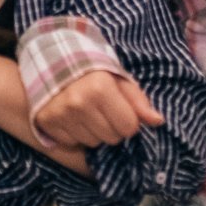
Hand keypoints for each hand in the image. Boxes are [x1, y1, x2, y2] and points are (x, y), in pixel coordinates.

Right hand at [33, 69, 164, 147]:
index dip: (128, 120)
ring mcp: (61, 114)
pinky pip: (73, 143)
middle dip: (112, 127)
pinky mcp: (48, 123)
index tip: (119, 109)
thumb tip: (158, 121)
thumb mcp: (118, 78)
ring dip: (94, 132)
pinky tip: (72, 118)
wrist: (51, 62)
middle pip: (112, 138)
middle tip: (102, 110)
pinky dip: (75, 134)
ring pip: (93, 143)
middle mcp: (79, 102)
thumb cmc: (91, 71)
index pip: (129, 127)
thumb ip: (138, 100)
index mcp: (100, 88)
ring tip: (87, 113)